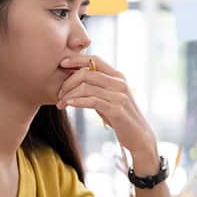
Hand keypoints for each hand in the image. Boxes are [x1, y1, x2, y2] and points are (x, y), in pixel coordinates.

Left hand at [56, 55, 158, 172]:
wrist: (138, 137)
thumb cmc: (120, 118)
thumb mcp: (109, 98)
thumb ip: (97, 88)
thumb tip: (75, 79)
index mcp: (118, 77)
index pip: (95, 59)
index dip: (77, 59)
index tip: (61, 64)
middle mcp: (120, 83)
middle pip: (87, 72)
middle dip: (68, 82)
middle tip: (58, 94)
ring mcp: (119, 95)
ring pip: (86, 86)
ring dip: (69, 94)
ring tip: (61, 103)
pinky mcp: (117, 109)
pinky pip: (92, 100)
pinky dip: (77, 102)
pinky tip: (68, 105)